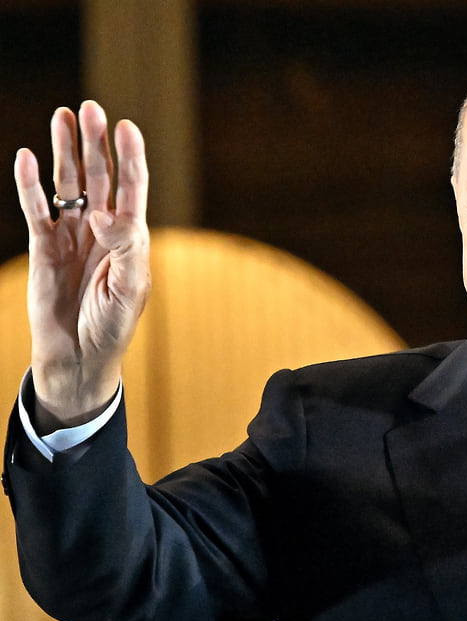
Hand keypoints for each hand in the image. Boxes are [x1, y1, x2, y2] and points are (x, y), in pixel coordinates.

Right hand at [14, 101, 149, 430]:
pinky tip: (25, 157)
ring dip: (65, 152)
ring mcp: (72, 234)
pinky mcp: (44, 247)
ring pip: (68, 185)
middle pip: (99, 176)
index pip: (132, 187)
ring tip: (62, 117)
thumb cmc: (113, 323)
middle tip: (90, 108)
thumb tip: (104, 213)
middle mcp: (102, 228)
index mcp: (131, 236)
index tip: (127, 126)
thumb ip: (124, 247)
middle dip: (95, 143)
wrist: (80, 355)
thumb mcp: (130, 287)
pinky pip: (36, 209)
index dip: (130, 156)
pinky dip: (29, 185)